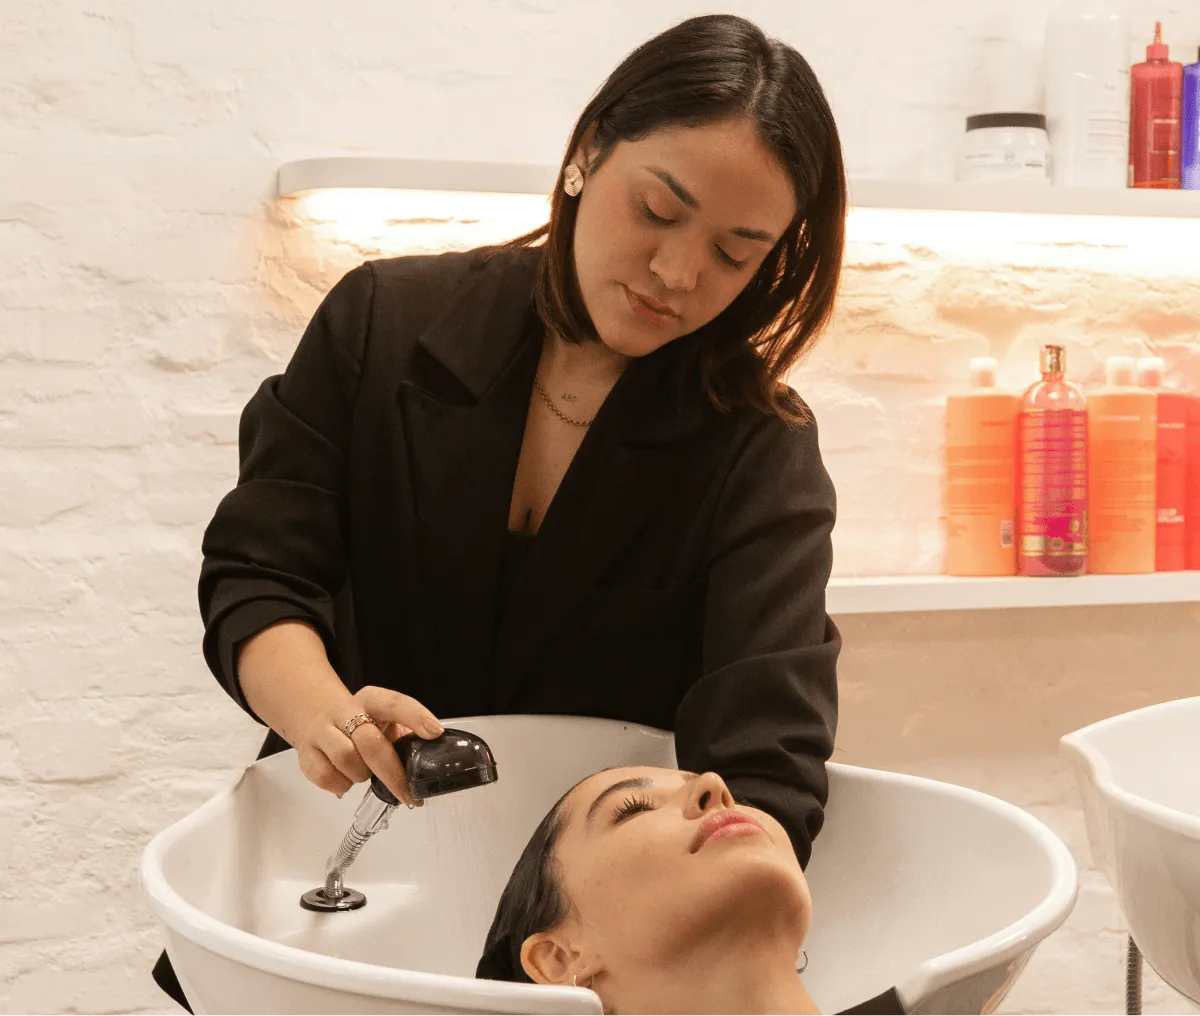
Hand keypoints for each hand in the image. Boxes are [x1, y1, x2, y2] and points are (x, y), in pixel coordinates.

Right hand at [293, 686, 443, 807]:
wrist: (320, 720)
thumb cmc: (364, 726)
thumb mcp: (387, 722)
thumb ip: (406, 736)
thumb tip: (430, 762)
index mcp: (372, 700)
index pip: (395, 703)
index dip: (416, 717)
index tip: (435, 733)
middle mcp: (345, 711)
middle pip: (370, 742)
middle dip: (392, 773)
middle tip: (408, 794)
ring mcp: (322, 730)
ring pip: (346, 759)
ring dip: (361, 775)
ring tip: (365, 774)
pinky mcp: (306, 753)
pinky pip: (326, 777)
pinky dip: (341, 785)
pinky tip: (346, 780)